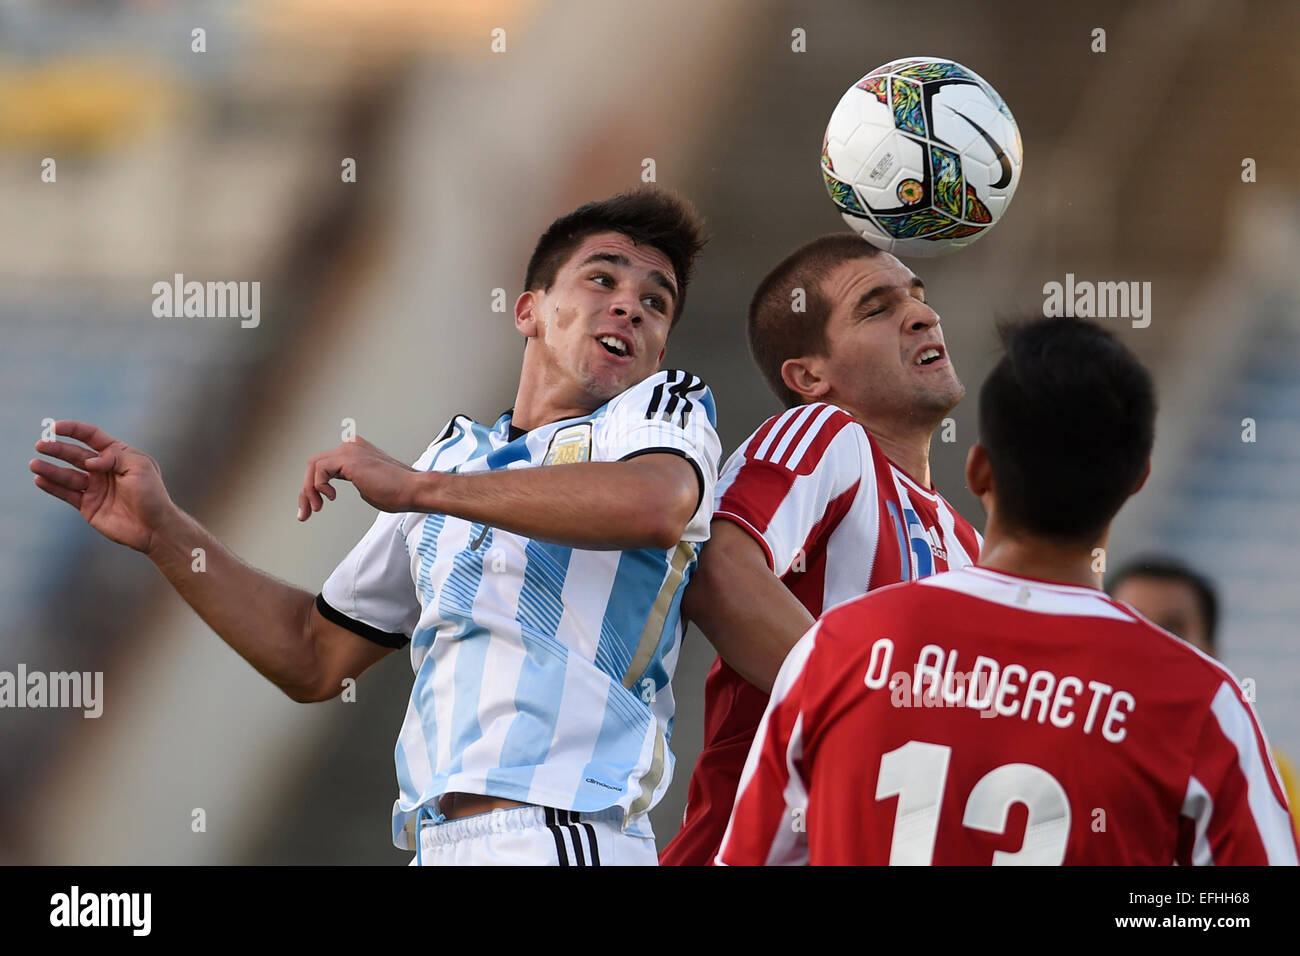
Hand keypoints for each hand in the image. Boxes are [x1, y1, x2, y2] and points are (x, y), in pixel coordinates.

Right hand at [29, 421, 174, 553]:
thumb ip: (114, 457)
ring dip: (50, 469)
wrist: (155, 527)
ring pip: (67, 474)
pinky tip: (40, 480)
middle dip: (57, 449)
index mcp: (118, 455)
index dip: (74, 430)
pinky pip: (66, 493)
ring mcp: (95, 487)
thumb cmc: (152, 495)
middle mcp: (104, 469)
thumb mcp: (140, 467)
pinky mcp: (88, 505)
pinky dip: (52, 486)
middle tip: (40, 445)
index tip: (55, 427)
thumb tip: (89, 461)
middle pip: (75, 455)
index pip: (92, 436)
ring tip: (35, 464)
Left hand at [298, 436, 418, 520]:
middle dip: (306, 492)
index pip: (324, 465)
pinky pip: (319, 470)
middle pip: (314, 465)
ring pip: (313, 466)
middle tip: (305, 513)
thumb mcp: (367, 487)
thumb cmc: (398, 492)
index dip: (313, 488)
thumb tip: (335, 489)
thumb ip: (352, 482)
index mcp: (355, 450)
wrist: (413, 490)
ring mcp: (349, 450)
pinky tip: (330, 496)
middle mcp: (351, 446)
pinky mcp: (349, 459)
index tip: (311, 507)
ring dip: (309, 491)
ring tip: (316, 508)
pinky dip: (318, 486)